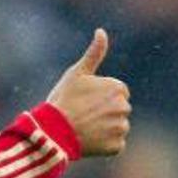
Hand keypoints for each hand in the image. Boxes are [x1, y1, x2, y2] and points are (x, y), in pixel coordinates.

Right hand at [46, 28, 130, 156]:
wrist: (53, 131)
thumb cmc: (63, 100)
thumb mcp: (76, 73)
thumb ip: (94, 53)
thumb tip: (101, 30)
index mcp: (118, 88)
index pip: (117, 93)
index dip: (99, 97)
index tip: (84, 101)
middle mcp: (124, 107)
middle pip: (118, 110)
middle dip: (104, 113)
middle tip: (82, 115)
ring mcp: (121, 128)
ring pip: (117, 127)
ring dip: (104, 129)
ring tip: (84, 128)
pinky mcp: (116, 147)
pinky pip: (114, 145)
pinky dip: (103, 145)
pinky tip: (88, 140)